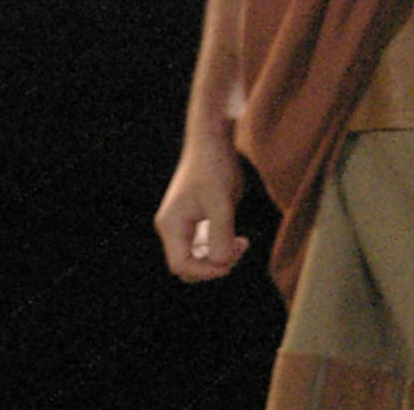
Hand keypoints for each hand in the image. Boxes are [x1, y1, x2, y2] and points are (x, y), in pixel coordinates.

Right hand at [155, 139, 252, 281]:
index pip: (181, 265)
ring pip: (197, 256)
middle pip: (188, 265)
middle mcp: (173, 227)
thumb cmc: (214, 168)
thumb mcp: (222, 204)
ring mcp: (183, 224)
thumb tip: (222, 263)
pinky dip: (220, 246)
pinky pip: (204, 245)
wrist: (212, 142)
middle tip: (238, 249)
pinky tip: (238, 239)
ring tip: (241, 243)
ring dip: (219, 257)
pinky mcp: (194, 219)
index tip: (229, 263)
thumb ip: (221, 236)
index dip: (205, 271)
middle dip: (213, 265)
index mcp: (172, 225)